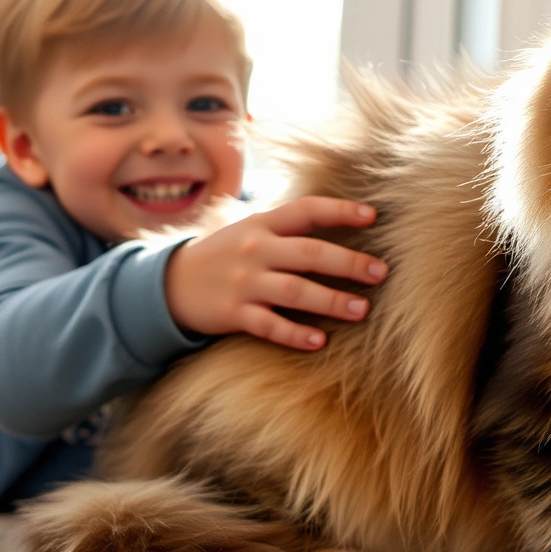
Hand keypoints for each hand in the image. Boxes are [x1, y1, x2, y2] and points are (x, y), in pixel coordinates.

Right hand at [164, 196, 386, 349]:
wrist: (170, 284)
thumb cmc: (226, 255)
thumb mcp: (251, 230)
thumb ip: (288, 227)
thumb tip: (340, 218)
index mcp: (263, 224)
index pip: (306, 210)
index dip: (340, 210)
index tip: (372, 216)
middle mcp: (255, 250)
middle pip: (309, 253)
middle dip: (348, 263)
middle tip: (380, 273)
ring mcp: (244, 282)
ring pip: (295, 291)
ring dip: (331, 301)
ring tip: (362, 310)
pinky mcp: (233, 313)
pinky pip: (269, 325)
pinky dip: (295, 334)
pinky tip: (320, 341)